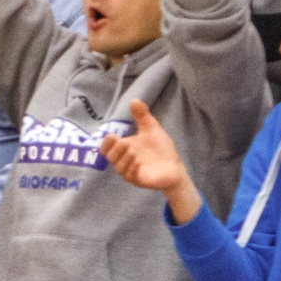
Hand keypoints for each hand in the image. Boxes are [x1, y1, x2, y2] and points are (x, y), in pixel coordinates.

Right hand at [100, 99, 203, 222]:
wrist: (174, 167)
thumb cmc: (160, 149)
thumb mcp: (151, 129)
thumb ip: (142, 116)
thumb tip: (134, 100)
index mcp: (123, 149)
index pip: (106, 148)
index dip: (106, 142)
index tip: (112, 135)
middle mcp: (124, 161)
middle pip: (109, 157)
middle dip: (115, 150)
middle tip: (124, 142)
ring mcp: (131, 172)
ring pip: (120, 167)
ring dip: (125, 158)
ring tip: (133, 151)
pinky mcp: (139, 181)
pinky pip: (131, 176)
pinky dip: (132, 167)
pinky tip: (138, 161)